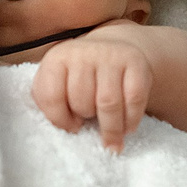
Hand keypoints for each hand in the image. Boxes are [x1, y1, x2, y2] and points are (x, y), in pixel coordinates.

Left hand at [35, 27, 154, 149]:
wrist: (112, 49)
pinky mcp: (136, 62)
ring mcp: (111, 55)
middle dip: (86, 117)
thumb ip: (50, 104)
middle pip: (82, 100)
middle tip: (90, 121)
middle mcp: (83, 53)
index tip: (71, 126)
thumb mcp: (55, 83)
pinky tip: (127, 127)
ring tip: (110, 137)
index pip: (51, 96)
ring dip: (110, 127)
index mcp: (57, 59)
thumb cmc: (79, 76)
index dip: (60, 120)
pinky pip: (134, 99)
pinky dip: (131, 120)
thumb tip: (66, 128)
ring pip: (108, 103)